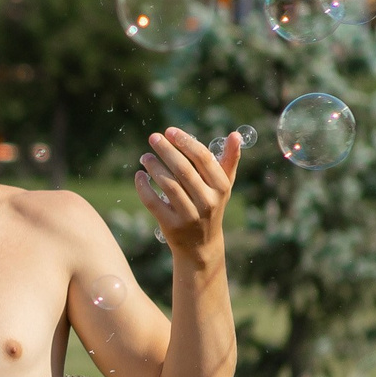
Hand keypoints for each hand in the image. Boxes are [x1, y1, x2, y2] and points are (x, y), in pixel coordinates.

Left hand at [134, 127, 235, 257]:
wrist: (201, 246)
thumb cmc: (211, 206)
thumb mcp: (223, 186)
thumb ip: (229, 160)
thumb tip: (236, 134)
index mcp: (221, 187)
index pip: (204, 159)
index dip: (186, 142)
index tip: (170, 130)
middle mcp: (207, 201)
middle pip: (184, 170)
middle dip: (167, 151)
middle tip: (153, 137)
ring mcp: (189, 215)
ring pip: (168, 185)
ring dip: (154, 167)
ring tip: (145, 156)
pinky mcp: (171, 225)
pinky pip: (153, 202)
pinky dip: (143, 187)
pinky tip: (139, 175)